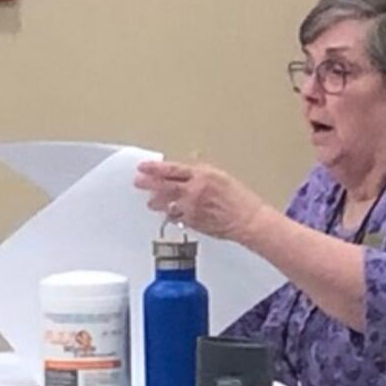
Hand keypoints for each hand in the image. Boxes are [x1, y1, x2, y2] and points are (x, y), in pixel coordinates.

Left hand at [135, 159, 269, 242]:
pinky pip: (176, 217)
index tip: (144, 166)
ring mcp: (191, 208)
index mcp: (201, 176)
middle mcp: (194, 191)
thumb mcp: (221, 176)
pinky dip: (171, 214)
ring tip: (151, 202)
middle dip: (148, 183)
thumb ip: (201, 170)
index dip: (155, 167)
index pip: (172, 169)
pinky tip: (169, 213)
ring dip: (156, 202)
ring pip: (166, 204)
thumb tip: (190, 162)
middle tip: (138, 181)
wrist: (247, 219)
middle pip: (164, 185)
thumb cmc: (239, 199)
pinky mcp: (192, 222)